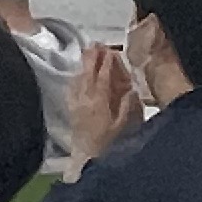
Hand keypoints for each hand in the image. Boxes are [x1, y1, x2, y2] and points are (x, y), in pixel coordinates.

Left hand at [70, 42, 138, 157]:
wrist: (86, 157)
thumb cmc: (107, 143)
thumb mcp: (122, 126)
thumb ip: (126, 106)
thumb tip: (131, 90)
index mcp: (100, 103)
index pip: (103, 78)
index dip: (107, 64)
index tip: (110, 51)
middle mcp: (85, 100)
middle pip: (88, 74)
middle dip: (92, 58)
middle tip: (96, 44)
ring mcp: (76, 103)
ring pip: (79, 79)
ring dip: (84, 64)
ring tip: (89, 51)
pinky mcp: (70, 108)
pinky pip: (72, 88)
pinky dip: (76, 77)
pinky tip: (78, 72)